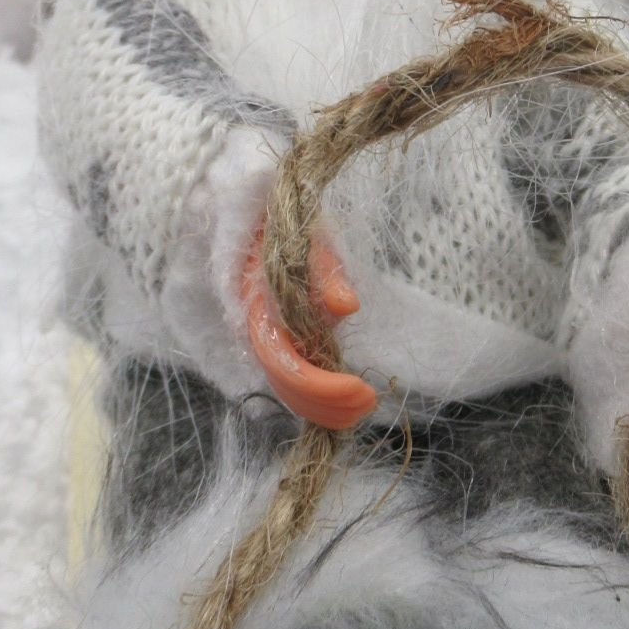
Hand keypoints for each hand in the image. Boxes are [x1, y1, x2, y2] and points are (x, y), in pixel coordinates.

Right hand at [241, 228, 377, 428]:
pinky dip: (318, 398)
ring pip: (286, 390)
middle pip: (285, 386)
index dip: (321, 387)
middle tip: (370, 402)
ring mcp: (267, 339)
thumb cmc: (289, 228)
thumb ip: (325, 272)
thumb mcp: (310, 240)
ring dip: (324, 408)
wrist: (261, 220)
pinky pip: (292, 381)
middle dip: (327, 405)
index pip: (285, 364)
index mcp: (260, 309)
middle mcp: (258, 331)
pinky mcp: (278, 342)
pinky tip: (347, 402)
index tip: (362, 390)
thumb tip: (346, 307)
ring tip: (365, 407)